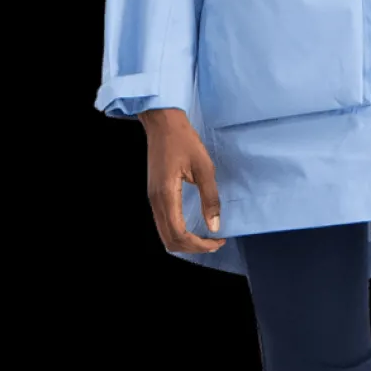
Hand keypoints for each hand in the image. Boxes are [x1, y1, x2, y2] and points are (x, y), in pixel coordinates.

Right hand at [139, 108, 226, 252]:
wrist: (162, 123)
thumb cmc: (184, 140)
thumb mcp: (204, 167)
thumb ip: (210, 198)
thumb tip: (215, 226)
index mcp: (166, 195)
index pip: (179, 234)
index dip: (199, 245)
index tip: (218, 241)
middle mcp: (156, 201)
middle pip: (170, 240)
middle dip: (193, 247)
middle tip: (215, 242)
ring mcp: (153, 199)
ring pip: (165, 234)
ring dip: (186, 241)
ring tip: (206, 237)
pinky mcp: (155, 195)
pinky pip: (164, 223)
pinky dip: (179, 232)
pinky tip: (194, 227)